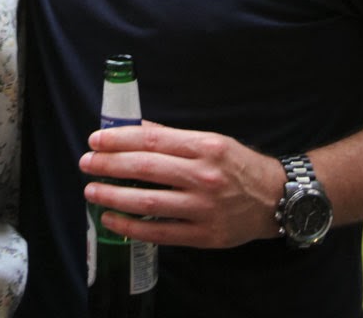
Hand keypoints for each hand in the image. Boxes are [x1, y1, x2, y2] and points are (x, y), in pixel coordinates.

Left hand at [79, 122, 285, 248]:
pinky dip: (131, 227)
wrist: (276, 199)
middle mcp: (204, 176)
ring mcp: (204, 208)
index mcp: (206, 147)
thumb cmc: (240, 167)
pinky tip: (112, 219)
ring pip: (149, 202)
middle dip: (109, 165)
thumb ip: (174, 137)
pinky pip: (160, 232)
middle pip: (146, 168)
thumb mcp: (212, 141)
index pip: (152, 139)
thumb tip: (136, 128)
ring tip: (92, 191)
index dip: (119, 139)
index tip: (95, 140)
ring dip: (114, 196)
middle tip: (86, 163)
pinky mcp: (205, 235)